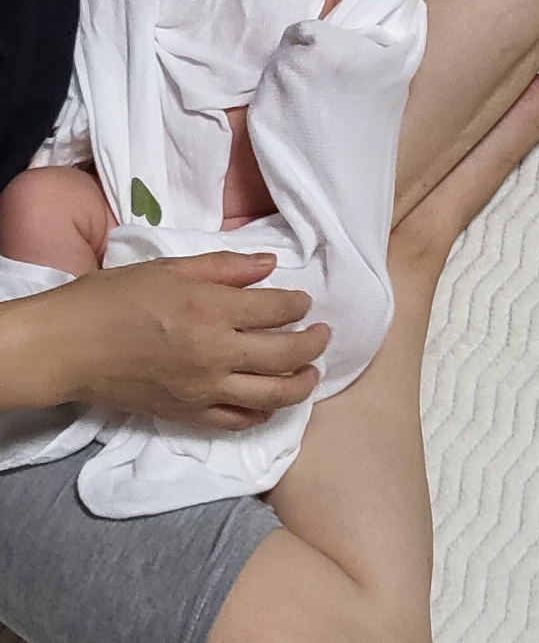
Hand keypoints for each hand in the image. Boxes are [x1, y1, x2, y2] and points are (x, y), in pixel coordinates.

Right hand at [31, 253, 329, 430]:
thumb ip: (226, 267)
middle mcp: (216, 352)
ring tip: (311, 372)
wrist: (69, 347)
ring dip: (301, 383)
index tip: (303, 302)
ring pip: (272, 394)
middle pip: (286, 353)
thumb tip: (271, 264)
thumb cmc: (115, 298)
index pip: (278, 309)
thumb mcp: (171, 268)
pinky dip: (264, 413)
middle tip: (322, 335)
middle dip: (314, 343)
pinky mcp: (189, 414)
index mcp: (212, 309)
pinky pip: (239, 420)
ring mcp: (205, 389)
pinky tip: (272, 402)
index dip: (299, 304)